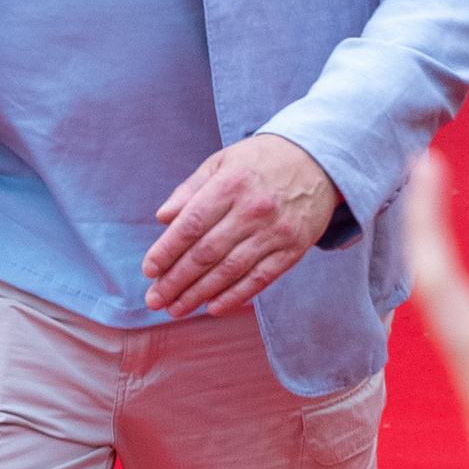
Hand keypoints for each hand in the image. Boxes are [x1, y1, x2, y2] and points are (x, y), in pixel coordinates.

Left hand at [143, 129, 338, 317]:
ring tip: (176, 308)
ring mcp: (275, 232)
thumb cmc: (261, 160)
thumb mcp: (223, 161)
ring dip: (199, 293)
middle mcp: (252, 209)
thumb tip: (163, 217)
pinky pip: (260, 278)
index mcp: (231, 184)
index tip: (149, 269)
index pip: (192, 224)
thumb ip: (191, 189)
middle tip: (155, 298)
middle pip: (207, 253)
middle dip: (176, 280)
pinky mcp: (293, 249)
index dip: (167, 250)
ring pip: (230, 270)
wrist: (319, 160)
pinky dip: (235, 296)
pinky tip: (213, 307)